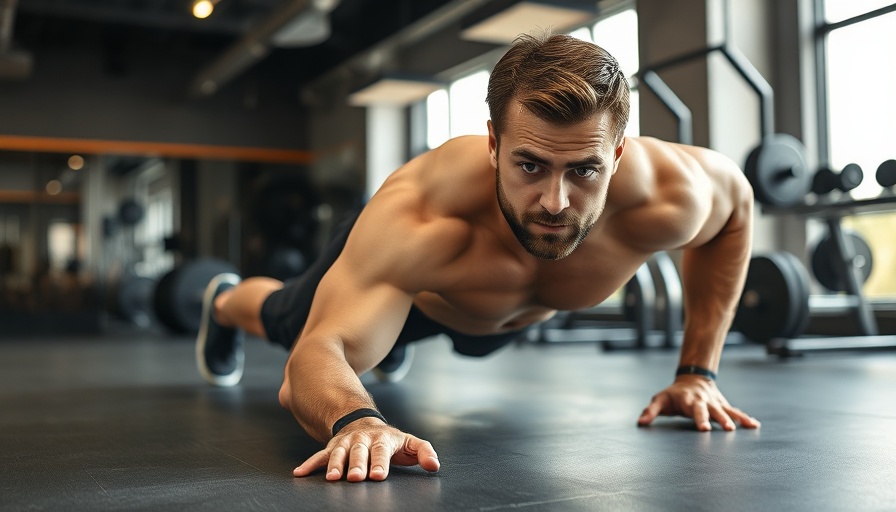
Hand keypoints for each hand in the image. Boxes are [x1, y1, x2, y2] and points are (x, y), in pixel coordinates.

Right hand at [293, 419, 439, 481]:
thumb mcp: (409, 443)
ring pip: (339, 453)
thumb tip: (434, 466)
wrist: (363, 423)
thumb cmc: (390, 441)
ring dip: (335, 465)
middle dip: (357, 465)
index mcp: (382, 439)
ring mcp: (345, 443)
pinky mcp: (332, 448)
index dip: (380, 463)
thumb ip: (424, 452)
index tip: (378, 476)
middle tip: (355, 478)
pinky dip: (309, 464)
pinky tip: (300, 474)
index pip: (381, 452)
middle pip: (359, 452)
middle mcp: (361, 440)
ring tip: (333, 479)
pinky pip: (319, 456)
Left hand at [637, 375, 760, 430]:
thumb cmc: (673, 394)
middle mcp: (704, 401)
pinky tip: (755, 425)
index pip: (694, 410)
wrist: (692, 378)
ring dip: (736, 418)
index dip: (699, 419)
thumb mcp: (660, 400)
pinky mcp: (723, 405)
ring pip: (727, 410)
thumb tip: (640, 423)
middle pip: (713, 410)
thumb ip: (650, 411)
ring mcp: (715, 402)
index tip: (703, 428)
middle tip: (727, 429)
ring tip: (747, 427)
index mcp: (689, 401)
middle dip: (720, 419)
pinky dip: (745, 417)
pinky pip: (735, 411)